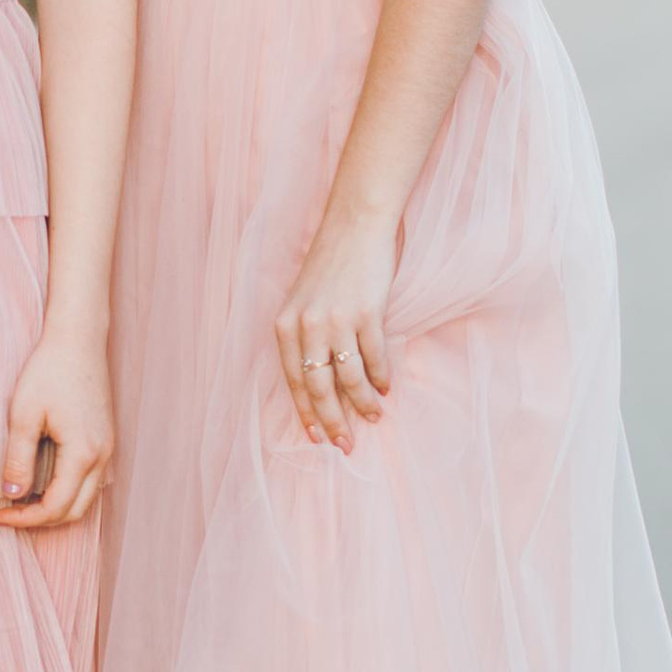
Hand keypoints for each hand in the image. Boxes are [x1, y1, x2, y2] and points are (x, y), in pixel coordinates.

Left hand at [0, 327, 113, 530]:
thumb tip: (12, 495)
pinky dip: (67, 491)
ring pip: (85, 499)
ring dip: (55, 507)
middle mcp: (102, 456)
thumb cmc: (49, 371)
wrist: (79, 340)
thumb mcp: (24, 415)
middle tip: (9, 513)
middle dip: (41, 520)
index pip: (55, 507)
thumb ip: (18, 459)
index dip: (25, 518)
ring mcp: (107, 448)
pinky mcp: (104, 440)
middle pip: (75, 511)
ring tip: (23, 501)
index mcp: (83, 453)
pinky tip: (43, 481)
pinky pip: (90, 481)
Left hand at [275, 210, 395, 450]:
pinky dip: (381, 377)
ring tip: (373, 417)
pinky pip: (373, 357)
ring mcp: (336, 320)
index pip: (293, 381)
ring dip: (363, 402)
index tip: (317, 437)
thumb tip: (324, 383)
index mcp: (285, 325)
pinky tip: (386, 388)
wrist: (355, 226)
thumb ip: (307, 338)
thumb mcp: (305, 301)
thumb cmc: (331, 265)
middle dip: (333, 420)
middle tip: (345, 445)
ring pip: (348, 378)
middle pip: (318, 387)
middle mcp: (307, 326)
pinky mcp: (367, 313)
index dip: (306, 413)